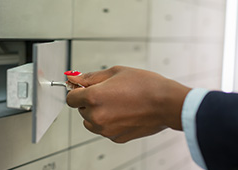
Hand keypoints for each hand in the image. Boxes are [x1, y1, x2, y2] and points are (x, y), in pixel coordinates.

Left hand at [66, 66, 190, 142]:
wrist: (166, 103)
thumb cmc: (145, 85)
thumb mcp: (115, 72)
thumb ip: (90, 77)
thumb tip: (74, 78)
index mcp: (93, 98)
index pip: (70, 98)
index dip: (77, 92)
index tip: (84, 89)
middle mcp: (96, 116)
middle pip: (80, 110)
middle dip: (89, 101)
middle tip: (108, 93)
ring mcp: (106, 129)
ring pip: (90, 122)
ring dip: (97, 113)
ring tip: (117, 103)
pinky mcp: (116, 138)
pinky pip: (104, 130)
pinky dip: (109, 123)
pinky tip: (124, 112)